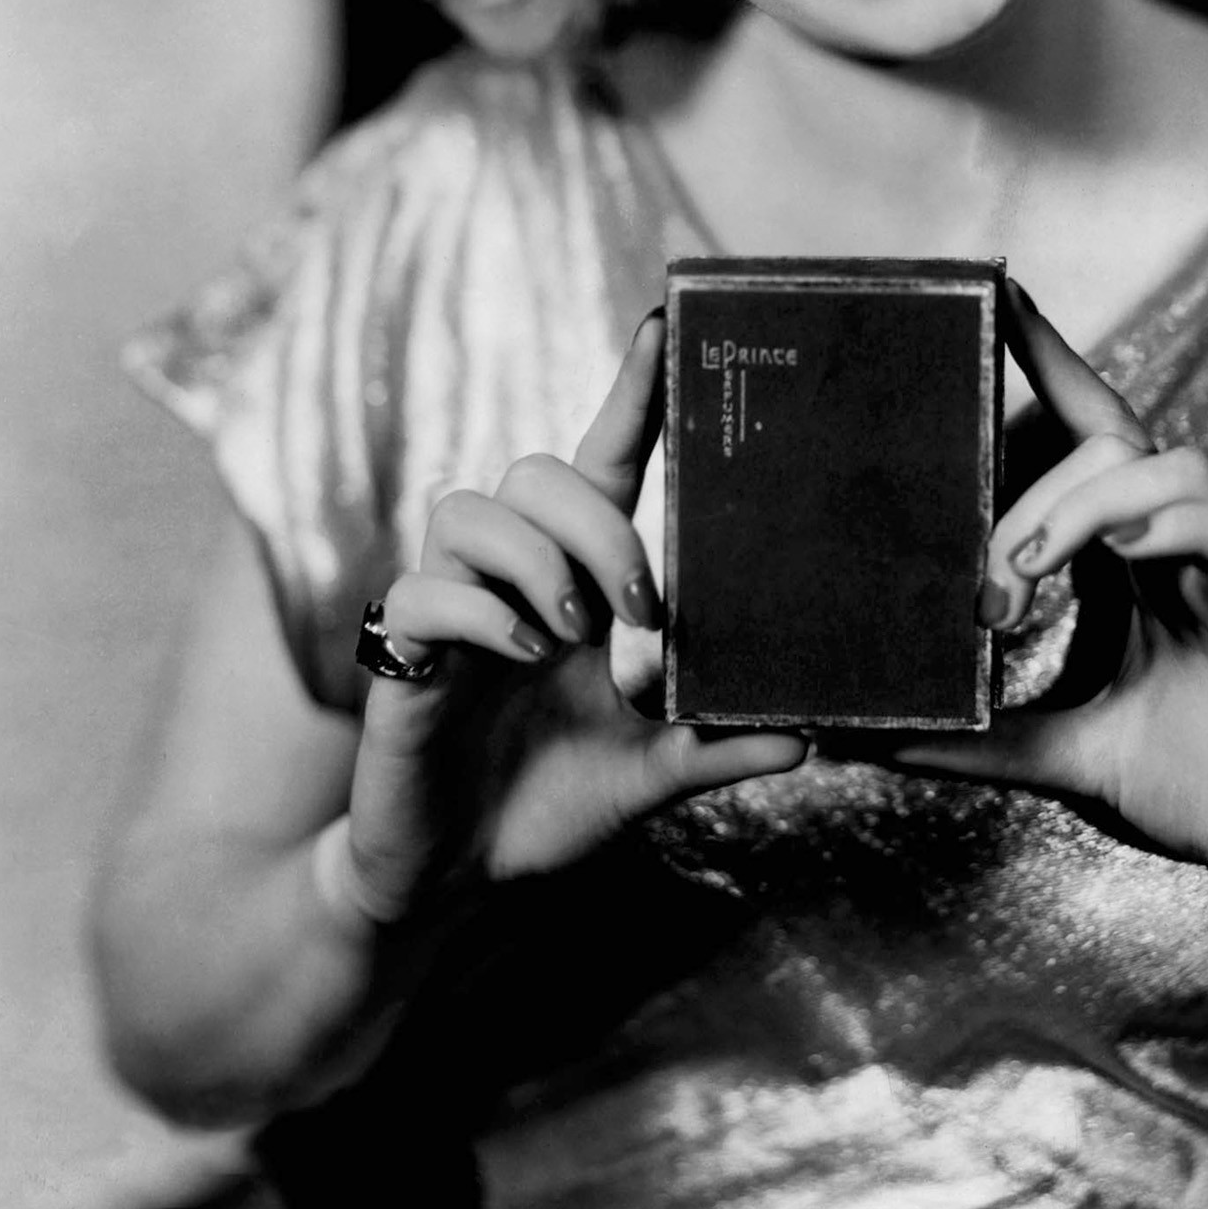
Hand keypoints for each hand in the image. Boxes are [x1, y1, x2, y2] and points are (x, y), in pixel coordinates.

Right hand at [343, 314, 806, 919]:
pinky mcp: (400, 653)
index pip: (600, 462)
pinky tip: (520, 657)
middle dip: (597, 526)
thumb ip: (714, 747)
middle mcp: (509, 574)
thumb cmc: (548, 805)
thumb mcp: (649, 775)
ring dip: (537, 560)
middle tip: (636, 611)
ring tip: (571, 638)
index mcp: (573, 580)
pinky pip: (425, 589)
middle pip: (536, 471)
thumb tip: (807, 736)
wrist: (453, 881)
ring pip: (473, 508)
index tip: (665, 328)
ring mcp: (450, 606)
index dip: (629, 396)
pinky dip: (482, 615)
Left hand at [894, 289, 1207, 923]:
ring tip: (1035, 564)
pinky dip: (1183, 525)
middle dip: (1035, 485)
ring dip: (1091, 500)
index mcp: (1136, 560)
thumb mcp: (1070, 758)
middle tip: (990, 573)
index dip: (1048, 361)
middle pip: (1114, 442)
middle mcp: (1185, 544)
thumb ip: (980, 739)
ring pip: (1174, 465)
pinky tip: (1130, 553)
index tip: (991, 298)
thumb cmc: (1207, 787)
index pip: (1089, 435)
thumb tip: (869, 735)